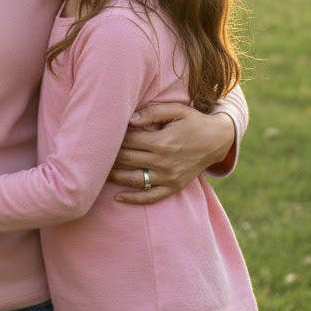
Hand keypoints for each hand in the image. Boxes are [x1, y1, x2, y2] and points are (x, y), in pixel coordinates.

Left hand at [107, 103, 235, 204]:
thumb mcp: (176, 110)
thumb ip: (152, 112)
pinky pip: (151, 197)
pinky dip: (134, 199)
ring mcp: (169, 177)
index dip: (112, 136)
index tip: (100, 133)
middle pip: (127, 159)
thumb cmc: (193, 121)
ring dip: (114, 177)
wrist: (217, 140)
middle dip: (108, 155)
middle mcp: (163, 162)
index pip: (128, 140)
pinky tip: (118, 198)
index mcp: (162, 142)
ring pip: (134, 180)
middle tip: (92, 151)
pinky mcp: (174, 187)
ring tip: (96, 173)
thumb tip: (129, 118)